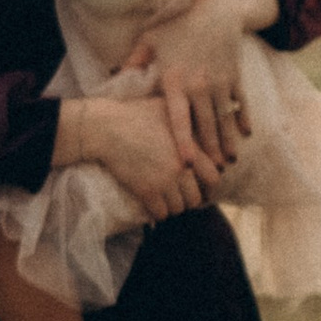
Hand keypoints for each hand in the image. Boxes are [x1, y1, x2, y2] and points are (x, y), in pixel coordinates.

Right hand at [58, 96, 221, 219]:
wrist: (106, 127)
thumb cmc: (135, 113)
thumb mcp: (167, 107)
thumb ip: (186, 117)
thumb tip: (199, 116)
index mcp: (190, 148)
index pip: (213, 177)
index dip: (207, 184)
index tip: (200, 185)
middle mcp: (182, 167)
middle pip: (196, 198)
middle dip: (189, 199)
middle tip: (181, 196)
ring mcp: (164, 181)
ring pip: (179, 208)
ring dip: (173, 207)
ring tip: (166, 200)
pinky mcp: (146, 191)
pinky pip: (161, 213)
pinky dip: (158, 212)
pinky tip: (153, 205)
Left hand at [119, 0, 264, 170]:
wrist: (216, 10)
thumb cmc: (178, 26)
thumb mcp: (150, 40)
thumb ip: (133, 61)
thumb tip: (114, 76)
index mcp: (176, 81)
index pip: (178, 119)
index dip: (182, 143)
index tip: (185, 163)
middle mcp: (200, 86)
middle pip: (205, 126)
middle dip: (210, 151)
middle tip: (212, 174)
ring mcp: (221, 83)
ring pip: (225, 119)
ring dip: (228, 141)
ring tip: (230, 160)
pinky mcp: (235, 77)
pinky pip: (241, 103)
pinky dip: (244, 118)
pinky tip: (245, 133)